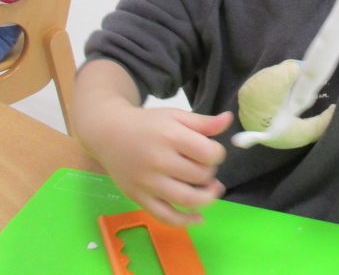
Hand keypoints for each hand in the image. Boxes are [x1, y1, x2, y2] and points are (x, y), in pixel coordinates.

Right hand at [87, 103, 232, 225]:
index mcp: (171, 136)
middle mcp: (159, 161)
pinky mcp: (139, 198)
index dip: (218, 154)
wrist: (109, 134)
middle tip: (205, 167)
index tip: (212, 152)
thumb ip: (203, 122)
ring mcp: (148, 182)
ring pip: (188, 200)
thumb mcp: (175, 116)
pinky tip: (198, 218)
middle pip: (201, 176)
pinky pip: (165, 216)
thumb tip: (228, 120)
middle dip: (210, 173)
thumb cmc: (147, 124)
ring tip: (210, 191)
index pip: (209, 154)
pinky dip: (185, 221)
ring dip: (207, 198)